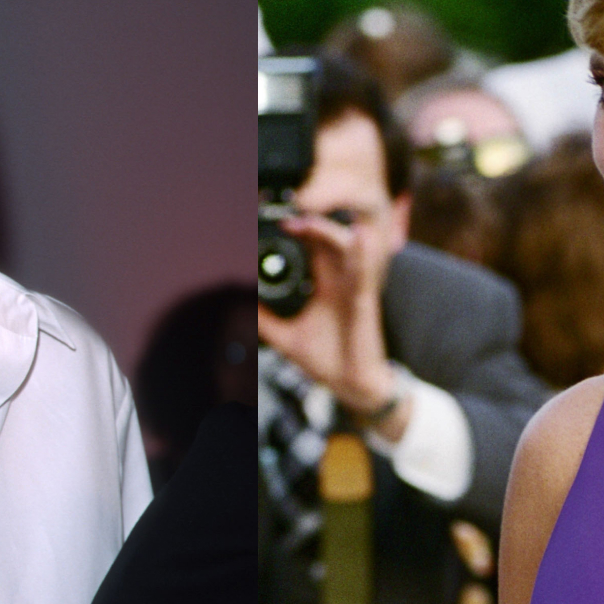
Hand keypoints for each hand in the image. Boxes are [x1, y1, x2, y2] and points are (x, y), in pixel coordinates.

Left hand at [256, 210, 402, 427]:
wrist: (354, 387)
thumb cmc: (330, 361)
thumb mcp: (286, 338)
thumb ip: (264, 321)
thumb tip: (239, 309)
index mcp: (325, 287)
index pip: (312, 249)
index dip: (298, 231)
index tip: (275, 220)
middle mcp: (341, 283)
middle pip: (327, 242)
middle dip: (309, 224)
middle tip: (284, 217)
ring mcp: (354, 290)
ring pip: (346, 251)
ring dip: (328, 232)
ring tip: (308, 220)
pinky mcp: (364, 303)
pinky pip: (363, 275)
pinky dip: (362, 255)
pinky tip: (358, 236)